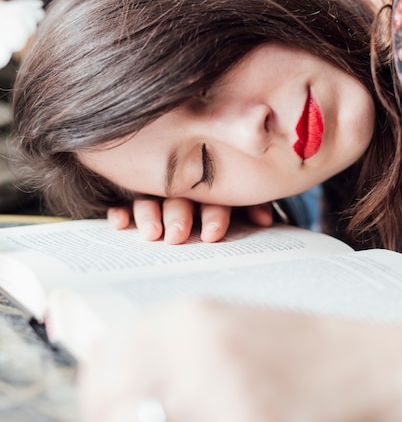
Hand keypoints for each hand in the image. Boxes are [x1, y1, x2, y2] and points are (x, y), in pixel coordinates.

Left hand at [78, 300, 401, 421]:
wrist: (367, 368)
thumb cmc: (296, 351)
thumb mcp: (225, 324)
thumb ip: (170, 344)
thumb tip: (116, 380)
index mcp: (188, 314)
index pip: (103, 355)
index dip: (100, 390)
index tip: (114, 408)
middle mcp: (197, 346)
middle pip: (105, 397)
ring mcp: (221, 393)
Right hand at [107, 200, 273, 243]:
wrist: (199, 185)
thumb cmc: (228, 201)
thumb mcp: (243, 201)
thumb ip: (253, 207)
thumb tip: (264, 218)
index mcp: (211, 185)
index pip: (213, 197)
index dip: (213, 215)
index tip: (213, 235)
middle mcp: (183, 186)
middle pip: (179, 198)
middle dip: (178, 216)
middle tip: (177, 236)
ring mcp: (157, 191)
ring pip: (150, 200)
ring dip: (149, 215)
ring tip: (150, 233)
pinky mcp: (135, 200)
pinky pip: (125, 204)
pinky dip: (121, 211)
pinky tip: (117, 221)